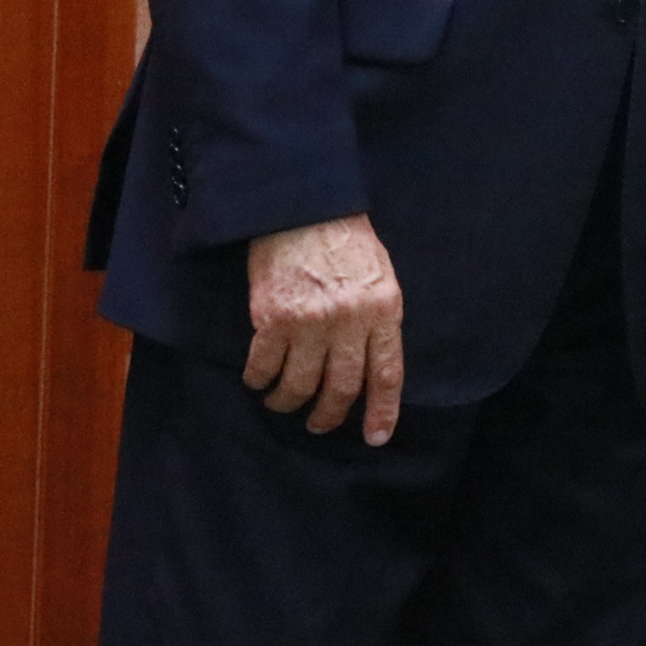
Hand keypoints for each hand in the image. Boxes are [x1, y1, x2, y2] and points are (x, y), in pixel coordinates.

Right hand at [243, 213, 403, 444]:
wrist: (305, 208)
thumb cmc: (347, 241)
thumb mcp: (381, 277)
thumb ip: (379, 318)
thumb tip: (373, 362)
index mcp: (384, 310)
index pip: (386, 374)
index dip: (382, 411)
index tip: (376, 437)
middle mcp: (350, 321)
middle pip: (341, 388)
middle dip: (329, 415)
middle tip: (319, 423)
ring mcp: (311, 321)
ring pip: (300, 385)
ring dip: (289, 401)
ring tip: (284, 402)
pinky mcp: (273, 318)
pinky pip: (264, 366)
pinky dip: (260, 381)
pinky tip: (258, 381)